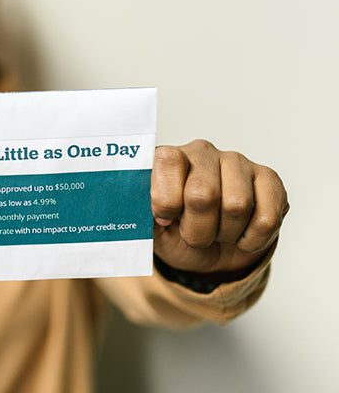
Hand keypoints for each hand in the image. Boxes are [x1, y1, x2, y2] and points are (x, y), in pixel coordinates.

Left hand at [151, 139, 288, 276]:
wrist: (209, 252)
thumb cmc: (174, 233)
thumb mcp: (148, 227)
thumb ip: (138, 212)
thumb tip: (135, 205)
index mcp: (167, 157)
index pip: (168, 161)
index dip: (166, 200)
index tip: (165, 218)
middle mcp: (202, 152)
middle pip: (203, 193)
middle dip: (197, 229)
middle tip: (194, 236)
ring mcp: (237, 162)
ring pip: (237, 206)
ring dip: (225, 235)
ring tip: (217, 233)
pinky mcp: (269, 179)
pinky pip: (268, 217)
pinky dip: (253, 240)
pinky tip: (242, 236)